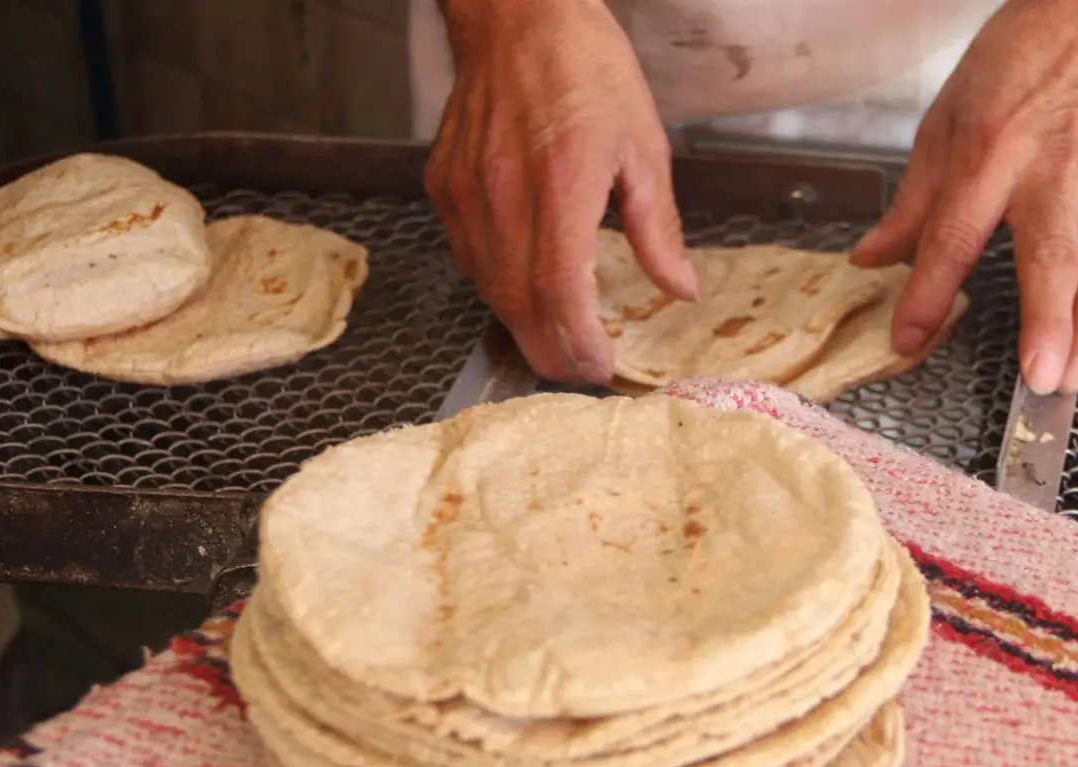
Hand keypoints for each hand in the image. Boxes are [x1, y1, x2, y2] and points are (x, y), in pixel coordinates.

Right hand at [425, 0, 697, 383]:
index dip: (578, 339)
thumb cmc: (584, 68)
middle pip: (518, 303)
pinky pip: (467, 259)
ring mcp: (467, 192)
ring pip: (487, 288)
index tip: (600, 366)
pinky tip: (522, 292)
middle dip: (550, 352)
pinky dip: (496, 288)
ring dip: (523, 326)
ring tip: (556, 343)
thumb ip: (657, 227)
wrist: (516, 19)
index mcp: (562, 179)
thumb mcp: (643, 144)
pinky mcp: (444, 188)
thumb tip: (678, 287)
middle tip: (579, 373)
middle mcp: (505, 192)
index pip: (560, 286)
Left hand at [851, 0, 1077, 394]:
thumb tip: (870, 258)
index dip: (927, 293)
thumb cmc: (1022, 56)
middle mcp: (1049, 165)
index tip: (911, 341)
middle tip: (1044, 378)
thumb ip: (914, 199)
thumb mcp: (948, 119)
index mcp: (988, 154)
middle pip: (1051, 251)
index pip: (949, 237)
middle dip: (1049, 320)